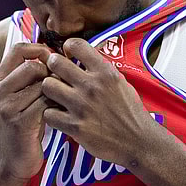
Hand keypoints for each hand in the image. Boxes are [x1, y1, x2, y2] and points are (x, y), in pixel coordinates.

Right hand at [0, 42, 53, 179]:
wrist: (9, 163)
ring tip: (61, 101)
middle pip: (33, 66)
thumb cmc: (19, 129)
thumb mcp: (15, 100)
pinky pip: (46, 102)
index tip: (53, 59)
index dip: (39, 49)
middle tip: (60, 87)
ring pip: (43, 84)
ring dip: (57, 91)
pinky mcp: (20, 122)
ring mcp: (7, 107)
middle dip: (52, 74)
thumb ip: (26, 79)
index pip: (18, 49)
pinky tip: (59, 113)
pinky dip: (57, 106)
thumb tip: (52, 55)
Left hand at [41, 38, 157, 164]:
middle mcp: (92, 86)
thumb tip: (85, 57)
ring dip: (49, 90)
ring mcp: (82, 106)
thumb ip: (102, 69)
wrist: (138, 141)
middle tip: (55, 75)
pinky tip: (59, 116)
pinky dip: (51, 115)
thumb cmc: (131, 113)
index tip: (67, 55)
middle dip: (52, 67)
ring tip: (56, 96)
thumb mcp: (121, 83)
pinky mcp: (75, 126)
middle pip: (55, 63)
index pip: (76, 44)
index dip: (67, 47)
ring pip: (47, 86)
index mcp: (105, 72)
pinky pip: (48, 113)